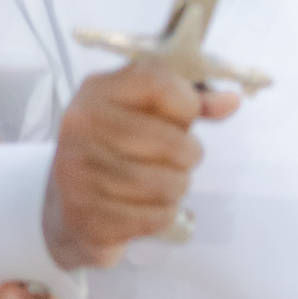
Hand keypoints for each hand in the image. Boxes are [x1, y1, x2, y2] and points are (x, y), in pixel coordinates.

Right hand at [44, 61, 239, 270]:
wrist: (65, 207)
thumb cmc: (115, 152)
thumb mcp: (147, 116)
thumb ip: (190, 104)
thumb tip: (232, 101)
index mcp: (97, 91)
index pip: (157, 81)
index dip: (187, 102)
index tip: (186, 118)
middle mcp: (81, 126)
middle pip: (172, 141)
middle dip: (188, 156)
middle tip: (178, 161)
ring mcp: (78, 172)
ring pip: (167, 183)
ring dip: (176, 188)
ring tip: (162, 184)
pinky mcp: (86, 216)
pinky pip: (155, 217)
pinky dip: (162, 215)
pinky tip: (147, 207)